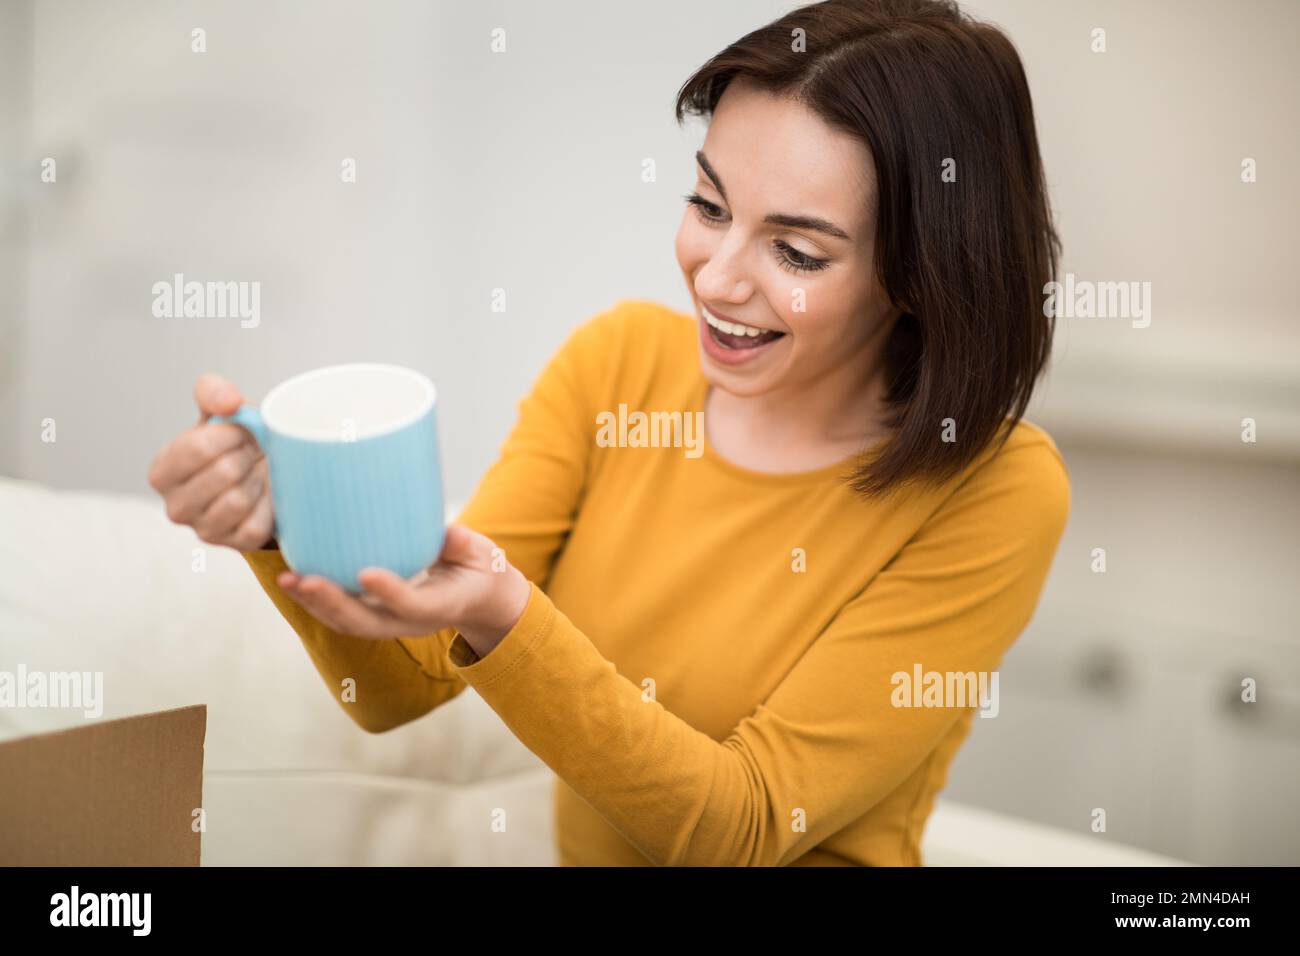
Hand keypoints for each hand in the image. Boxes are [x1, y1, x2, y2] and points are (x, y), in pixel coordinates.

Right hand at [147, 373, 274, 550]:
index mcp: (162, 472)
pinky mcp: (235, 545)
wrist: (264, 474)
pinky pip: (257, 524)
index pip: (198, 448)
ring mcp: (204, 531)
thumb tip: (227, 402)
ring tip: (256, 472)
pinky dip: (270, 505)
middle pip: (224, 473)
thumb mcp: (221, 412)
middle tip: (252, 452)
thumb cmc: (236, 443)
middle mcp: (175, 507)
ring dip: (258, 480)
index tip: (242, 431)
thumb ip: (214, 393)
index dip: (230, 434)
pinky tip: (266, 495)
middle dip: (247, 456)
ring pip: (239, 501)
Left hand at [276, 524, 531, 656]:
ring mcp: (392, 622)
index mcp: (442, 606)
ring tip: (288, 581)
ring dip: (315, 605)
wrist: (481, 600)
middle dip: (331, 603)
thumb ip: (463, 545)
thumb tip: (445, 533)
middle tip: (303, 580)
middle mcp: (412, 622)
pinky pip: (343, 615)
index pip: (412, 605)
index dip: (389, 592)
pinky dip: (317, 601)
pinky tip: (297, 580)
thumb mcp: (484, 555)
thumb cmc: (481, 570)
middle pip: (366, 622)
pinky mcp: (378, 615)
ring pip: (348, 623)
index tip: (365, 573)